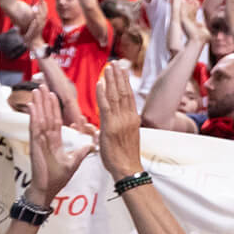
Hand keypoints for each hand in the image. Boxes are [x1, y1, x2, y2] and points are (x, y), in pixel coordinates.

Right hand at [24, 87, 92, 202]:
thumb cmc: (57, 178)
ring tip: (37, 90)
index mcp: (55, 140)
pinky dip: (33, 117)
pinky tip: (31, 106)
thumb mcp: (73, 162)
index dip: (55, 107)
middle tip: (42, 85)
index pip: (56, 120)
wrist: (47, 189)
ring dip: (38, 104)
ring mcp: (39, 141)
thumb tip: (91, 146)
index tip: (53, 94)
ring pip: (40, 118)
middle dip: (45, 100)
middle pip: (46, 115)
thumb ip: (81, 152)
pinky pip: (34, 128)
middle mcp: (46, 138)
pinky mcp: (35, 145)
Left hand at [96, 63, 145, 178]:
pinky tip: (100, 83)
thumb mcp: (124, 138)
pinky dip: (103, 93)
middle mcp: (128, 118)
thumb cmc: (124, 158)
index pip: (129, 96)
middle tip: (115, 64)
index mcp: (133, 120)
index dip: (125, 82)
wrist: (128, 169)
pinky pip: (105, 107)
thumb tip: (106, 123)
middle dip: (118, 77)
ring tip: (109, 67)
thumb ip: (115, 127)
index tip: (121, 71)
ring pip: (116, 96)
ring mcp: (120, 121)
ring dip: (111, 80)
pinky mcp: (110, 127)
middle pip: (123, 92)